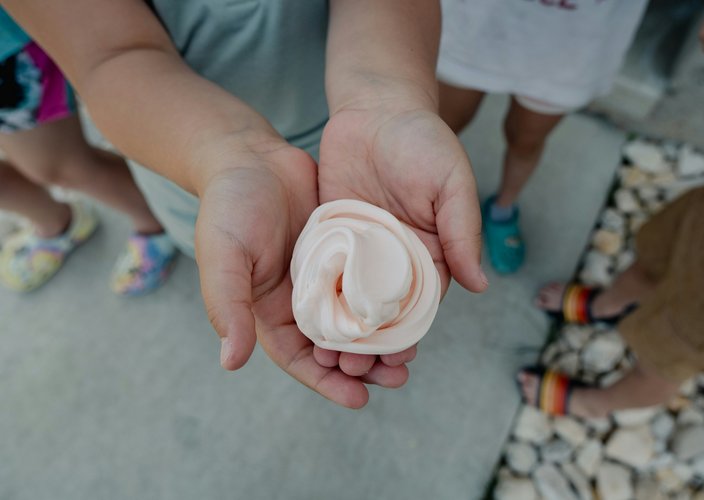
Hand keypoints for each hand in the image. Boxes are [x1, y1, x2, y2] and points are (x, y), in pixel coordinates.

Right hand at [194, 140, 408, 408]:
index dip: (327, 382)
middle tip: (398, 377)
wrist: (250, 156)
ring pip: (357, 319)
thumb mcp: (224, 256)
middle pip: (335, 347)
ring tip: (411, 351)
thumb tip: (232, 363)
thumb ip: (228, 305)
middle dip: (364, 367)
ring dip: (380, 338)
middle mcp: (299, 300)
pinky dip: (385, 300)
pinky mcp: (343, 253)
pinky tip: (410, 307)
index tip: (360, 399)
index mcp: (268, 310)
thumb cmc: (229, 206)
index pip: (299, 359)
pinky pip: (368, 283)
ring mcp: (323, 277)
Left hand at [316, 99, 487, 385]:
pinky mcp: (329, 234)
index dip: (409, 335)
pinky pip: (322, 272)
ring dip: (340, 332)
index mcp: (429, 253)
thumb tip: (480, 284)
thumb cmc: (422, 141)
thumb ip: (463, 231)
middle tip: (353, 371)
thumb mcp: (451, 183)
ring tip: (326, 359)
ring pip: (349, 301)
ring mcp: (359, 249)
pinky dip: (315, 299)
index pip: (421, 306)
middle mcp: (393, 258)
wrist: (374, 106)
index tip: (396, 359)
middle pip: (382, 313)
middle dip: (371, 345)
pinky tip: (303, 323)